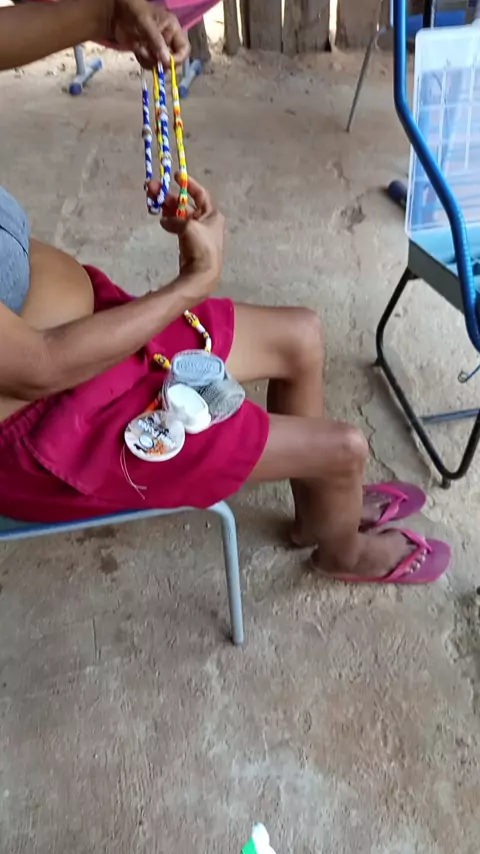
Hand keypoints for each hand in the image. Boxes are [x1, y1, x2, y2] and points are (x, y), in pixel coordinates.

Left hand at [102, 0, 189, 66]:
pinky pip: (150, 64)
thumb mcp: (147, 24)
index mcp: (173, 29)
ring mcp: (158, 48)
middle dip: (163, 62)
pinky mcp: (148, 53)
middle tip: (152, 59)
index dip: (179, 58)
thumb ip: (157, 42)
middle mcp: (168, 39)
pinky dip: (143, 60)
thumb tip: (167, 62)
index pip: (184, 49)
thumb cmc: (134, 11)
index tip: (167, 63)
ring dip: (150, 60)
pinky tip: (137, 49)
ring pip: (161, 64)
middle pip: (174, 60)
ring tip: (140, 48)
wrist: (116, 13)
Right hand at [149, 175, 225, 300]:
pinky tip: (162, 221)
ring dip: (167, 208)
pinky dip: (170, 223)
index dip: (188, 184)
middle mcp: (206, 221)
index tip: (176, 176)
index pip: (200, 193)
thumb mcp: (188, 226)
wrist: (201, 274)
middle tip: (152, 189)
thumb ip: (175, 219)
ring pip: (180, 215)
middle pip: (185, 203)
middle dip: (169, 196)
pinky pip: (178, 227)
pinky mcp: (189, 243)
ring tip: (152, 200)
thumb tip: (165, 220)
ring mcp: (197, 232)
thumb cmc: (201, 247)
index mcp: (212, 214)